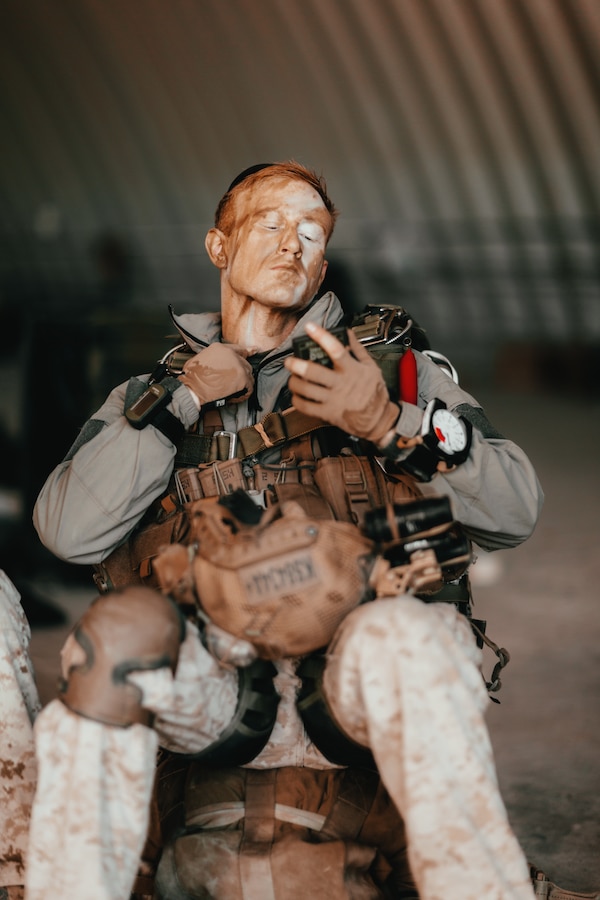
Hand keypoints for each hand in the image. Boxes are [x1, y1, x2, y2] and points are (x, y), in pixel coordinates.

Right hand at [178, 343, 253, 405]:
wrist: (193, 389)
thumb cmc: (192, 378)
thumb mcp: (201, 359)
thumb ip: (214, 358)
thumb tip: (218, 364)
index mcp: (220, 348)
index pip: (238, 349)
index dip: (247, 351)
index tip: (255, 350)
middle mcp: (231, 355)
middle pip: (245, 363)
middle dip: (241, 374)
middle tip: (234, 383)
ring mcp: (238, 366)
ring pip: (248, 375)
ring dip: (243, 384)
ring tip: (232, 391)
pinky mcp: (242, 379)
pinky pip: (249, 387)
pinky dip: (243, 394)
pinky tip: (235, 396)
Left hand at [284, 322, 399, 442]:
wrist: (378, 419)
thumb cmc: (374, 392)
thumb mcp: (371, 367)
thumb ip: (358, 349)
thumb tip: (347, 332)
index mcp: (352, 370)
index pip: (336, 350)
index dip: (321, 337)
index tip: (310, 327)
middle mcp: (340, 384)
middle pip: (313, 371)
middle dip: (296, 364)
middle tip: (289, 361)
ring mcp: (333, 399)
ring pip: (306, 389)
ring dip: (294, 382)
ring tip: (292, 378)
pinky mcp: (328, 413)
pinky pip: (306, 407)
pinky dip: (297, 400)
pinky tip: (297, 395)